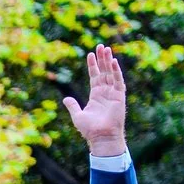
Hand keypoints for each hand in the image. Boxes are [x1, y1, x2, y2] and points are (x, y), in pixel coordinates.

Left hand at [63, 44, 127, 159]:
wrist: (101, 137)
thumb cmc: (90, 130)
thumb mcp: (77, 116)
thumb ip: (72, 106)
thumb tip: (65, 99)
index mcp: (96, 95)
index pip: (94, 76)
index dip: (92, 65)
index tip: (90, 54)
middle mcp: (105, 92)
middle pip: (103, 71)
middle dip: (102, 59)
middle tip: (100, 46)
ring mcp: (113, 93)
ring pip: (111, 73)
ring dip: (108, 61)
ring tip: (106, 48)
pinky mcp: (119, 96)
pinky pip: (118, 81)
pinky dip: (116, 71)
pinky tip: (113, 61)